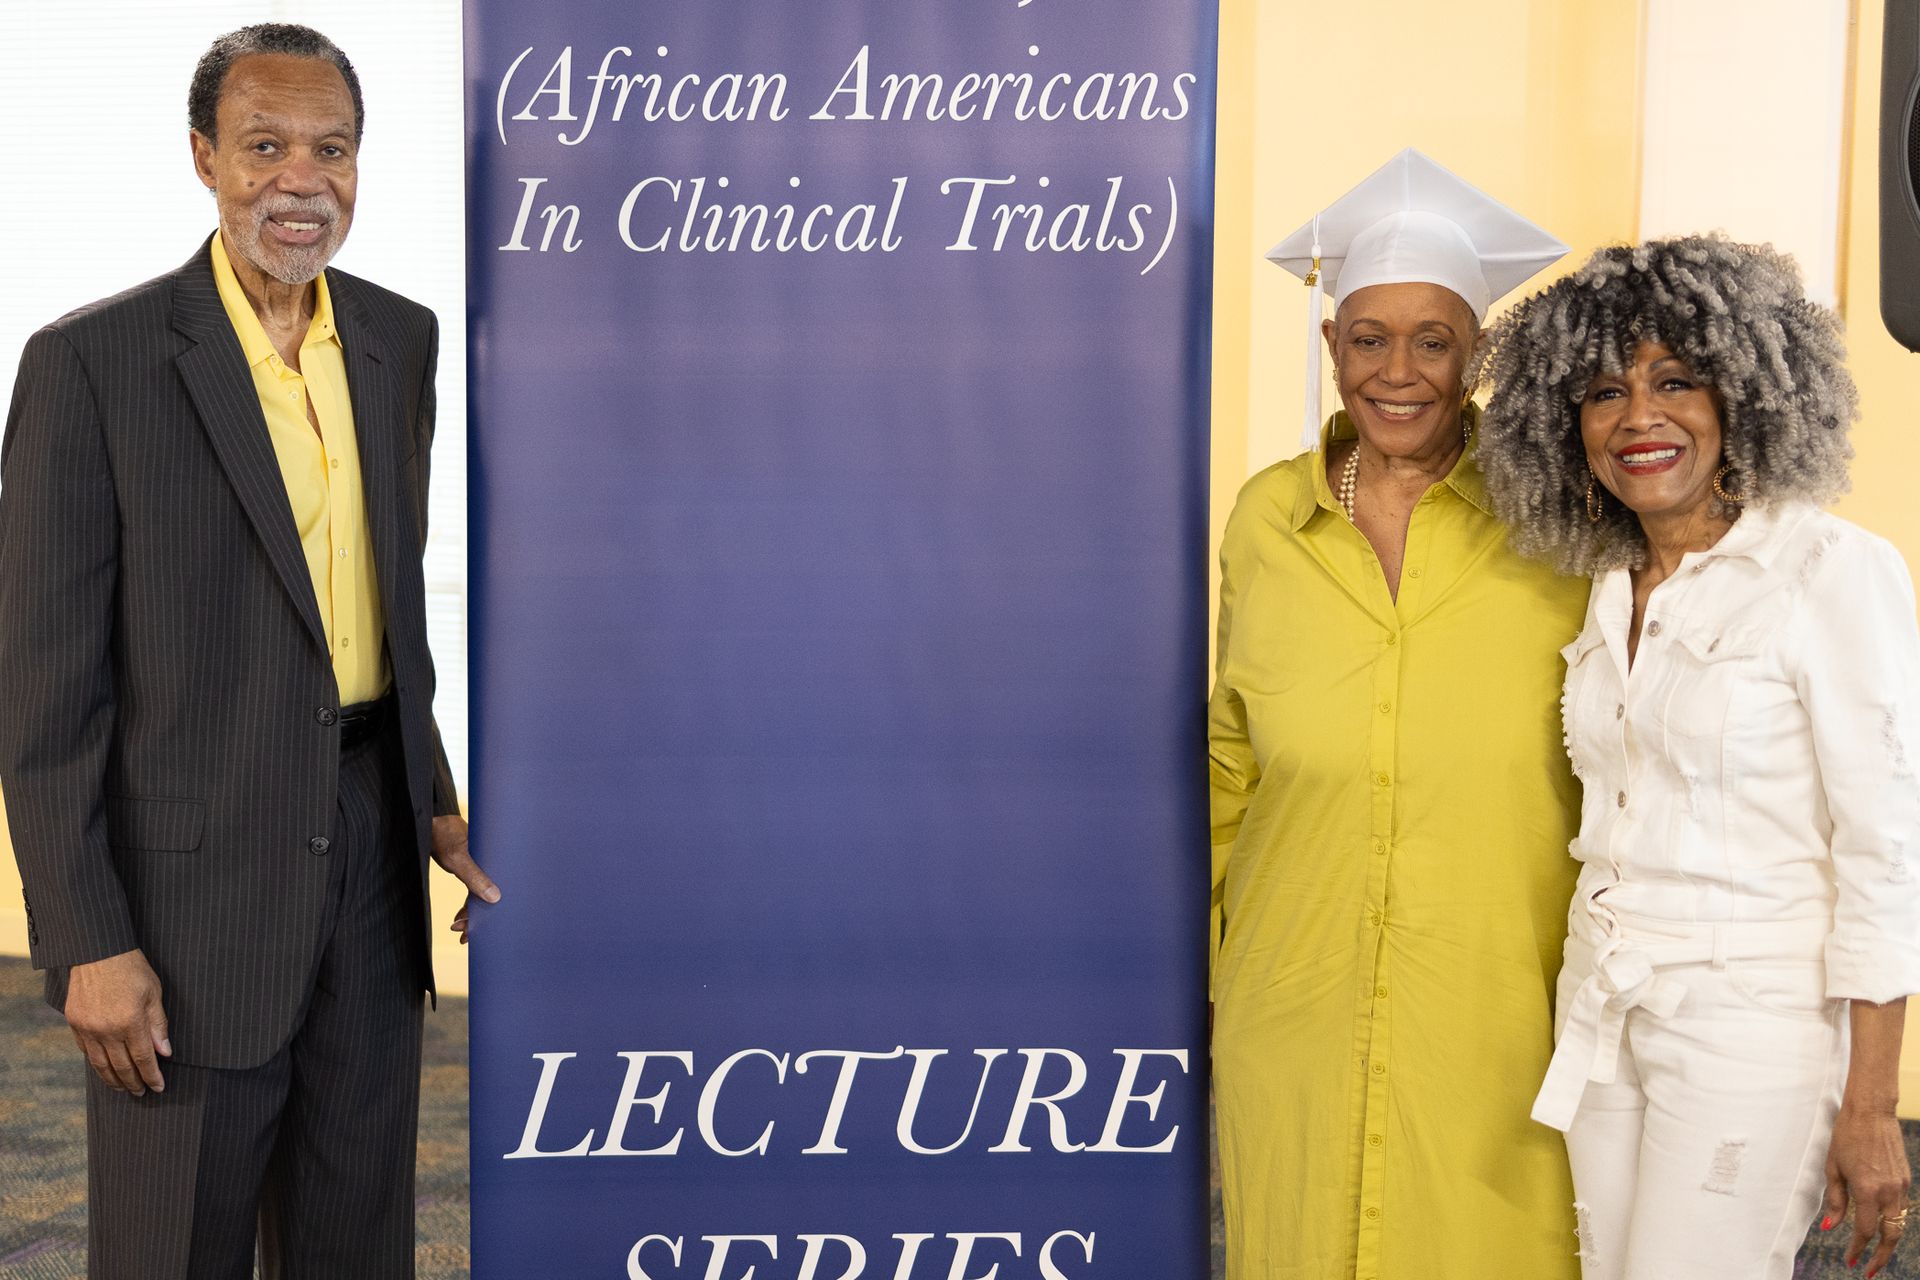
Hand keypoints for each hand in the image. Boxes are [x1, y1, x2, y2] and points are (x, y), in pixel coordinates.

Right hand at [65, 949, 169, 1094]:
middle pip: (122, 1066)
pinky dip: (96, 1063)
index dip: (152, 1075)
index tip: (159, 1086)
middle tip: (141, 1092)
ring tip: (123, 1088)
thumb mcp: (153, 993)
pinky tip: (104, 1069)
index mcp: (130, 1022)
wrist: (97, 952)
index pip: (144, 1058)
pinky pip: (86, 1051)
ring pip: (101, 1064)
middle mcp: (106, 1029)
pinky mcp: (74, 1023)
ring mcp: (87, 1028)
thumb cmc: (132, 969)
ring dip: (113, 1079)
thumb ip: (158, 1025)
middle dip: (134, 1082)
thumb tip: (164, 1053)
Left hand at [430, 814, 497, 944]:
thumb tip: (495, 897)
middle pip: (489, 896)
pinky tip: (459, 914)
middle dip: (477, 918)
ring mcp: (479, 865)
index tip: (471, 932)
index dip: (484, 914)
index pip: (495, 892)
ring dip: (471, 912)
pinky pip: (473, 889)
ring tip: (458, 926)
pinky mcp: (470, 865)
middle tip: (463, 935)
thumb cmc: (443, 833)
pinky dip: (467, 903)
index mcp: (492, 861)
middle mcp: (489, 864)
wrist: (428, 818)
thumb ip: (475, 877)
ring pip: (480, 895)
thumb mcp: (457, 858)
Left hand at [1824, 1103, 1912, 1275]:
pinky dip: (1892, 1220)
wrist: (1871, 1112)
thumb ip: (1835, 1200)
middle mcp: (1889, 1191)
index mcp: (1868, 1190)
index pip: (1864, 1230)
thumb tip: (1830, 1226)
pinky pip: (1901, 1207)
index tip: (1851, 1261)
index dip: (1858, 1248)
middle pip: (1891, 1235)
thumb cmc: (1846, 1136)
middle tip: (1869, 1269)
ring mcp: (1901, 1185)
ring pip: (1899, 1223)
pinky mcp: (1906, 1179)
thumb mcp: (1833, 1168)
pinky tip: (1880, 1224)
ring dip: (1888, 1240)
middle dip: (1881, 1256)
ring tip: (1876, 1252)